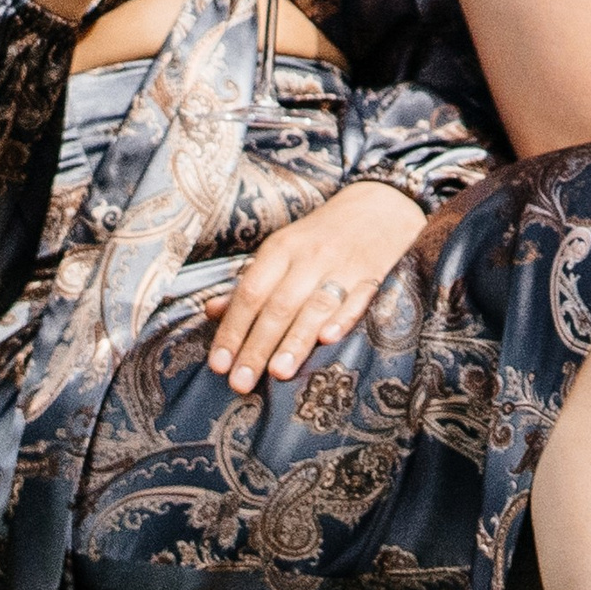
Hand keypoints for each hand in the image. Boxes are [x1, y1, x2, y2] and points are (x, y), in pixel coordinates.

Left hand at [204, 182, 427, 393]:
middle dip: (257, 347)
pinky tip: (328, 340)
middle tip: (241, 382)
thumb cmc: (321, 235)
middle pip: (278, 306)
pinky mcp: (373, 276)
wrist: (378, 206)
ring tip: (278, 373)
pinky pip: (357, 300)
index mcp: (280, 249)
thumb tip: (212, 311)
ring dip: (295, 341)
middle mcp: (309, 257)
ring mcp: (342, 267)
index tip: (219, 364)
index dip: (232, 330)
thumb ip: (250, 283)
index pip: (250, 294)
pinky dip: (342, 319)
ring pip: (314, 307)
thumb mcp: (281, 250)